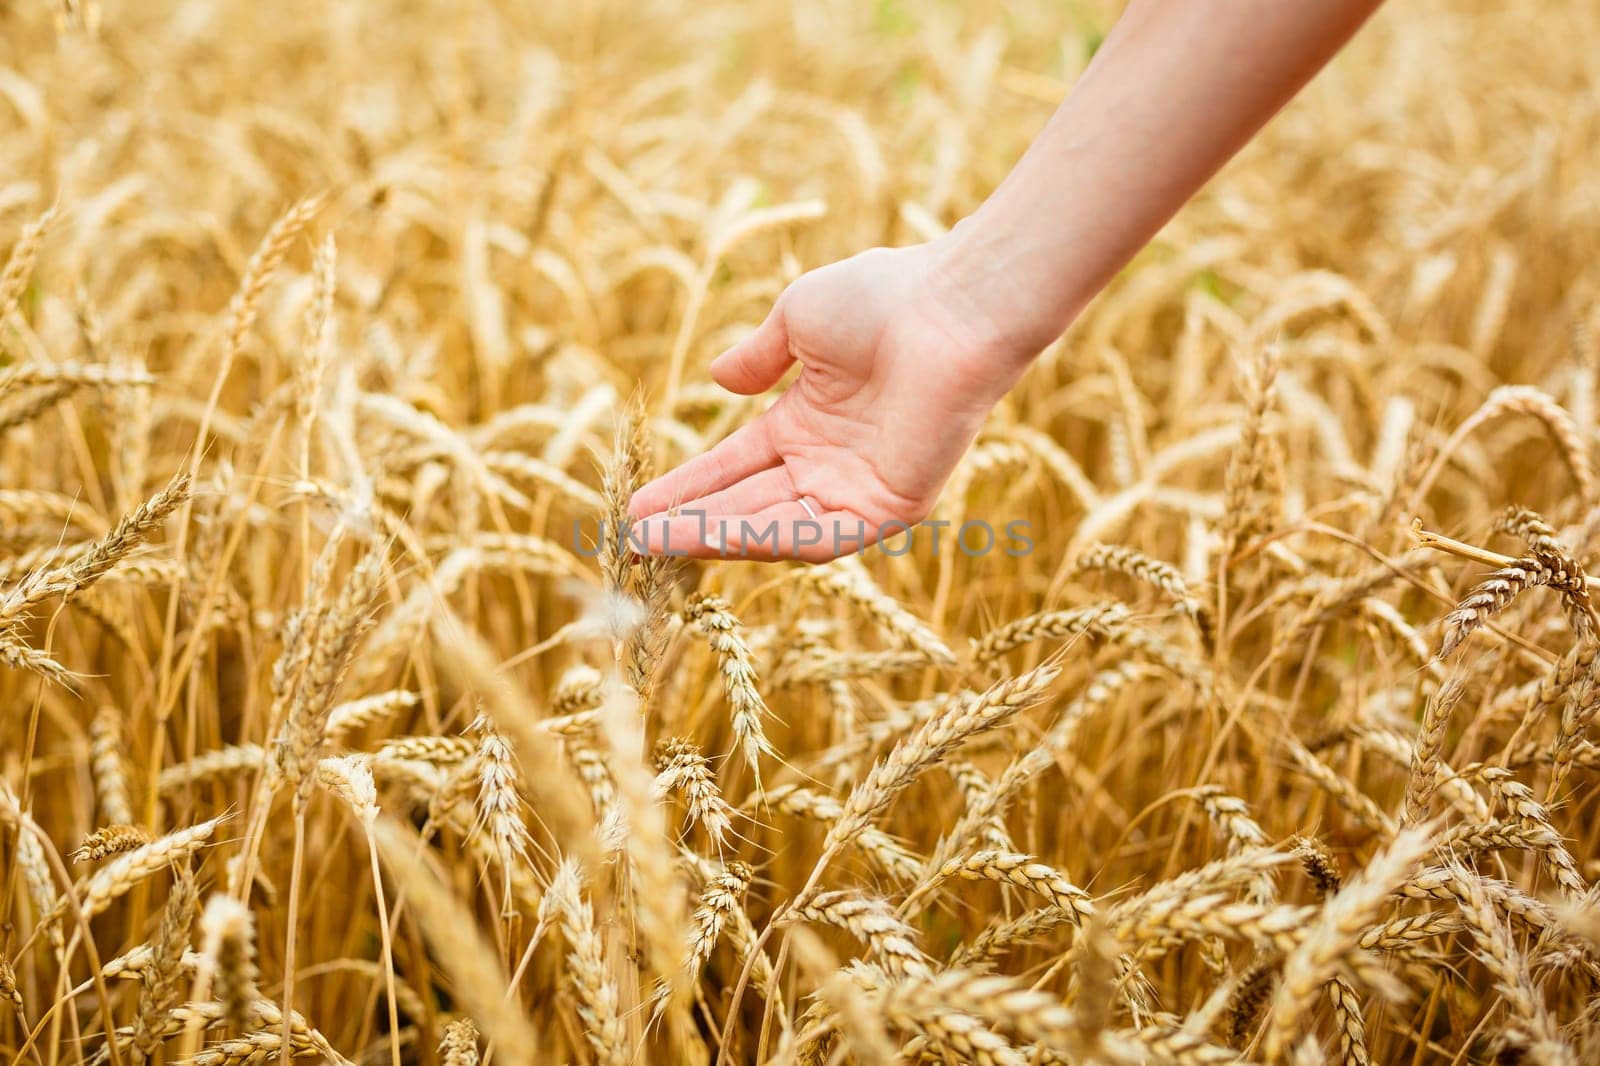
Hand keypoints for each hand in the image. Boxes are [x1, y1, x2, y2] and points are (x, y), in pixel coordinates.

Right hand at [629, 241, 1028, 561]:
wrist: (951, 307)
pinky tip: (714, 536)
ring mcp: (859, 490)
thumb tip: (718, 378)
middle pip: (746, 504)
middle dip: (689, 521)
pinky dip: (765, 538)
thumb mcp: (799, 320)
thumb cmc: (884, 298)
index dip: (688, 485)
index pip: (736, 465)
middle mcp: (831, 463)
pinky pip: (817, 535)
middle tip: (631, 540)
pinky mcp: (889, 509)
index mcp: (810, 421)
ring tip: (655, 542)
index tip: (636, 504)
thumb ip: (758, 357)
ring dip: (714, 535)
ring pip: (774, 526)